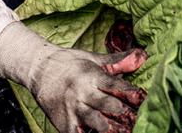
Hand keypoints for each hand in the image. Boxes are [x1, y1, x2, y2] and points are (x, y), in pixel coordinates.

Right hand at [0, 21, 147, 132]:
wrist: (38, 69)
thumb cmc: (70, 63)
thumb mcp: (94, 59)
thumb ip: (119, 62)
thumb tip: (144, 55)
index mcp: (92, 76)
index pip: (114, 84)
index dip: (129, 92)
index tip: (143, 98)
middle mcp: (83, 93)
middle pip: (106, 104)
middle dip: (123, 113)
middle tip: (137, 120)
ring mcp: (72, 109)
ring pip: (94, 121)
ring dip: (109, 128)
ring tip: (122, 132)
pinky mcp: (63, 123)